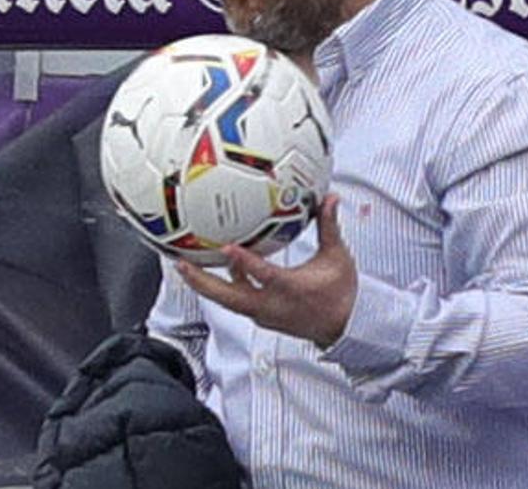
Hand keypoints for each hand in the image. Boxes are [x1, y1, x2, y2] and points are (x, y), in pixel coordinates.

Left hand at [175, 194, 355, 347]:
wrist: (345, 328)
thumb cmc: (341, 294)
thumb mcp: (336, 257)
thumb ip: (328, 227)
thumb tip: (328, 199)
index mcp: (292, 289)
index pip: (265, 276)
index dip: (245, 263)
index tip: (227, 247)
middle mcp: (273, 305)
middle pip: (230, 296)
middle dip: (203, 280)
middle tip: (182, 263)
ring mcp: (264, 314)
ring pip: (228, 300)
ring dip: (205, 284)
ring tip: (184, 266)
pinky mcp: (260, 316)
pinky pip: (236, 301)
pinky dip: (222, 286)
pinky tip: (213, 270)